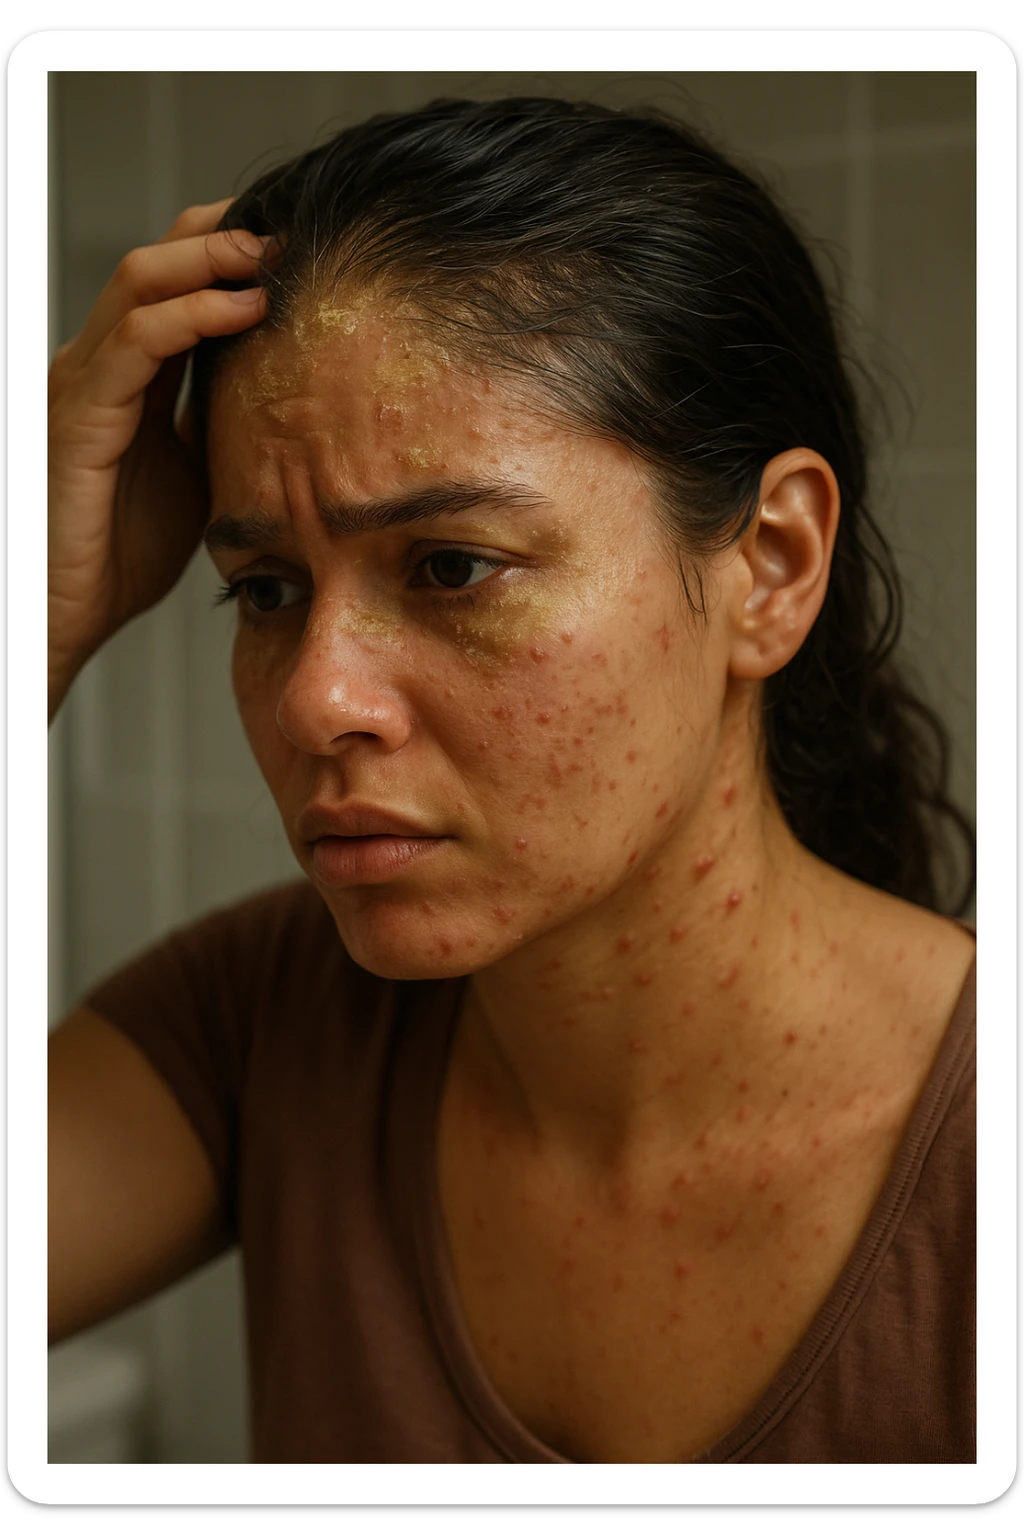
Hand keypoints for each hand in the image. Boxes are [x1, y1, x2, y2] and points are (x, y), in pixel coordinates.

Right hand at [48, 200, 269, 713]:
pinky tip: (247, 308)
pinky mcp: (80, 412)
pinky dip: (194, 314)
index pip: (174, 283)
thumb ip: (219, 426)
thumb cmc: (121, 550)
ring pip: (140, 280)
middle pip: (155, 260)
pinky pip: (136, 339)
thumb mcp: (192, 473)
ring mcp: (84, 380)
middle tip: (292, 229)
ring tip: (274, 253)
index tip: (297, 245)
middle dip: (222, 233)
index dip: (227, 251)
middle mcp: (99, 362)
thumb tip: (286, 403)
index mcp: (127, 373)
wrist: (70, 609)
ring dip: (212, 257)